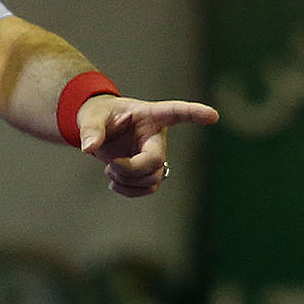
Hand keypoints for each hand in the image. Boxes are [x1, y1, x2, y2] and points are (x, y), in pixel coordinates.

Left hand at [75, 95, 218, 196]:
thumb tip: (89, 148)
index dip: (195, 114)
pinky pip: (148, 188)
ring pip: (152, 179)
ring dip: (128, 181)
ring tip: (110, 170)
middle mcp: (157, 137)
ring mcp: (155, 155)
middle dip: (131, 169)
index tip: (213, 116)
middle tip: (111, 165)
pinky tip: (115, 182)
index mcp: (150, 115)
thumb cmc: (100, 115)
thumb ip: (91, 129)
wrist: (100, 129)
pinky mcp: (149, 171)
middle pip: (154, 161)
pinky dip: (129, 191)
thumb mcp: (92, 116)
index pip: (176, 112)